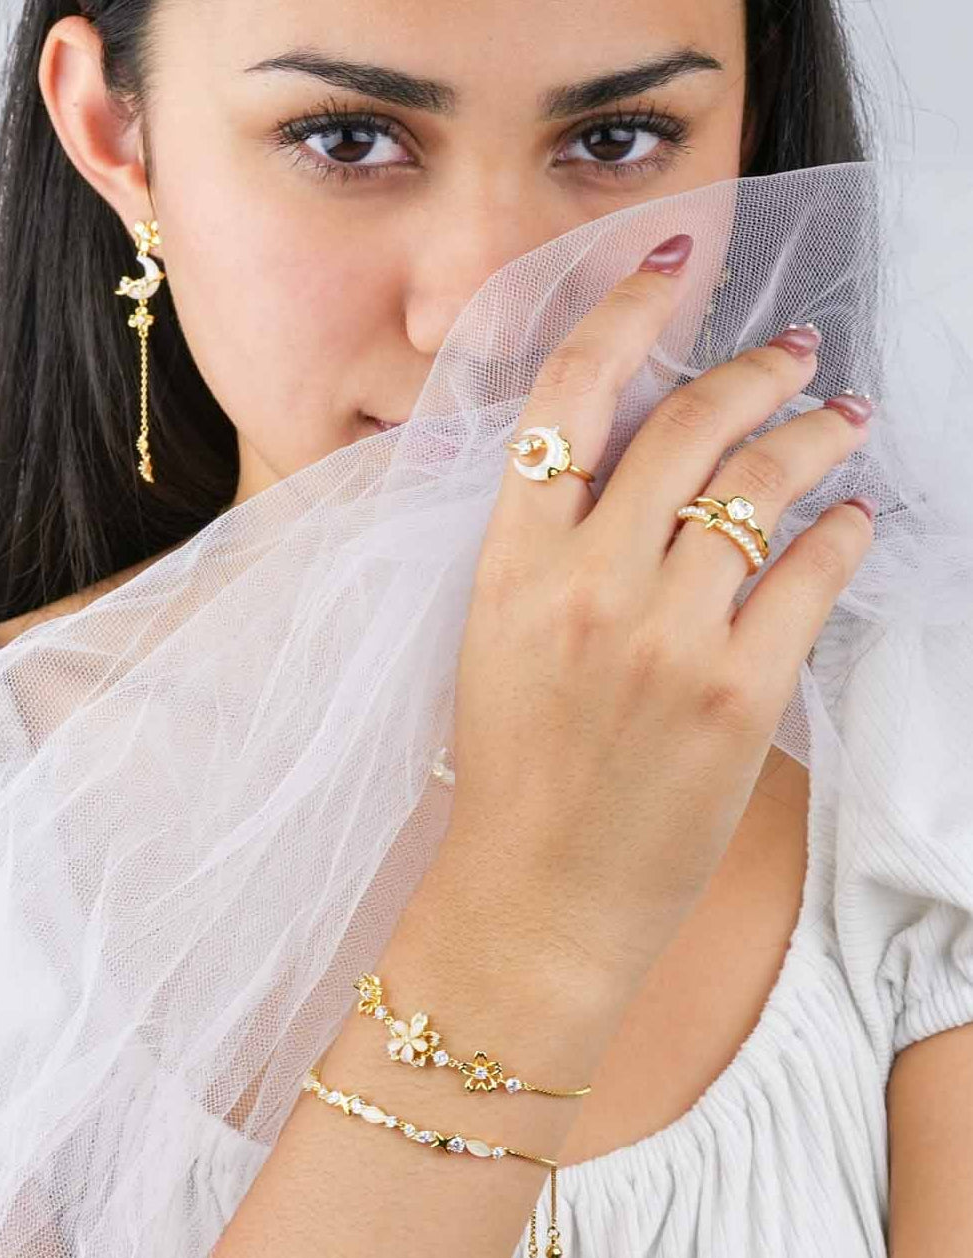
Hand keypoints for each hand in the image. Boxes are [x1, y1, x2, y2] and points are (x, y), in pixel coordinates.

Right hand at [440, 233, 872, 976]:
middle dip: (754, 369)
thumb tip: (638, 455)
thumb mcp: (499, 634)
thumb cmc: (513, 771)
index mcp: (511, 563)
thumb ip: (553, 541)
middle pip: (687, 425)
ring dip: (816, 434)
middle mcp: (588, 584)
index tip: (668, 267)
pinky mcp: (736, 694)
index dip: (621, 313)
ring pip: (760, 487)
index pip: (567, 399)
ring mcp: (666, 638)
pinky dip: (842, 530)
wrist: (538, 896)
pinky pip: (811, 574)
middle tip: (794, 352)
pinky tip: (852, 514)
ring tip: (845, 416)